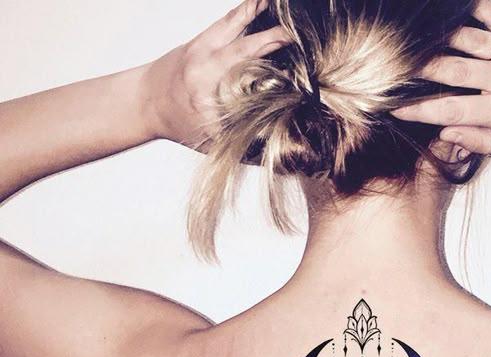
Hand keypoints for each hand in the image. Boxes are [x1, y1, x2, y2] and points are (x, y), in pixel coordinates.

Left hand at [141, 0, 291, 147]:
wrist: (144, 100)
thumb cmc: (178, 123)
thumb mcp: (209, 142)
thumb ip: (242, 148)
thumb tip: (279, 157)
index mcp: (206, 93)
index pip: (247, 87)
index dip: (273, 81)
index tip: (296, 79)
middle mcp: (203, 66)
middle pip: (245, 49)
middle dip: (272, 40)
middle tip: (296, 36)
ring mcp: (201, 48)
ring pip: (234, 25)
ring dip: (258, 13)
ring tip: (281, 6)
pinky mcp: (201, 38)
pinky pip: (228, 21)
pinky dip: (246, 11)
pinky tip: (262, 3)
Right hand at [391, 0, 490, 160]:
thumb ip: (483, 142)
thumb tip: (446, 134)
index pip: (451, 110)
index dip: (420, 110)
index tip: (396, 108)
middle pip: (451, 70)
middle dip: (418, 71)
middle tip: (393, 71)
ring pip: (466, 39)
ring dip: (437, 40)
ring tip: (413, 44)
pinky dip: (470, 10)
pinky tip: (448, 14)